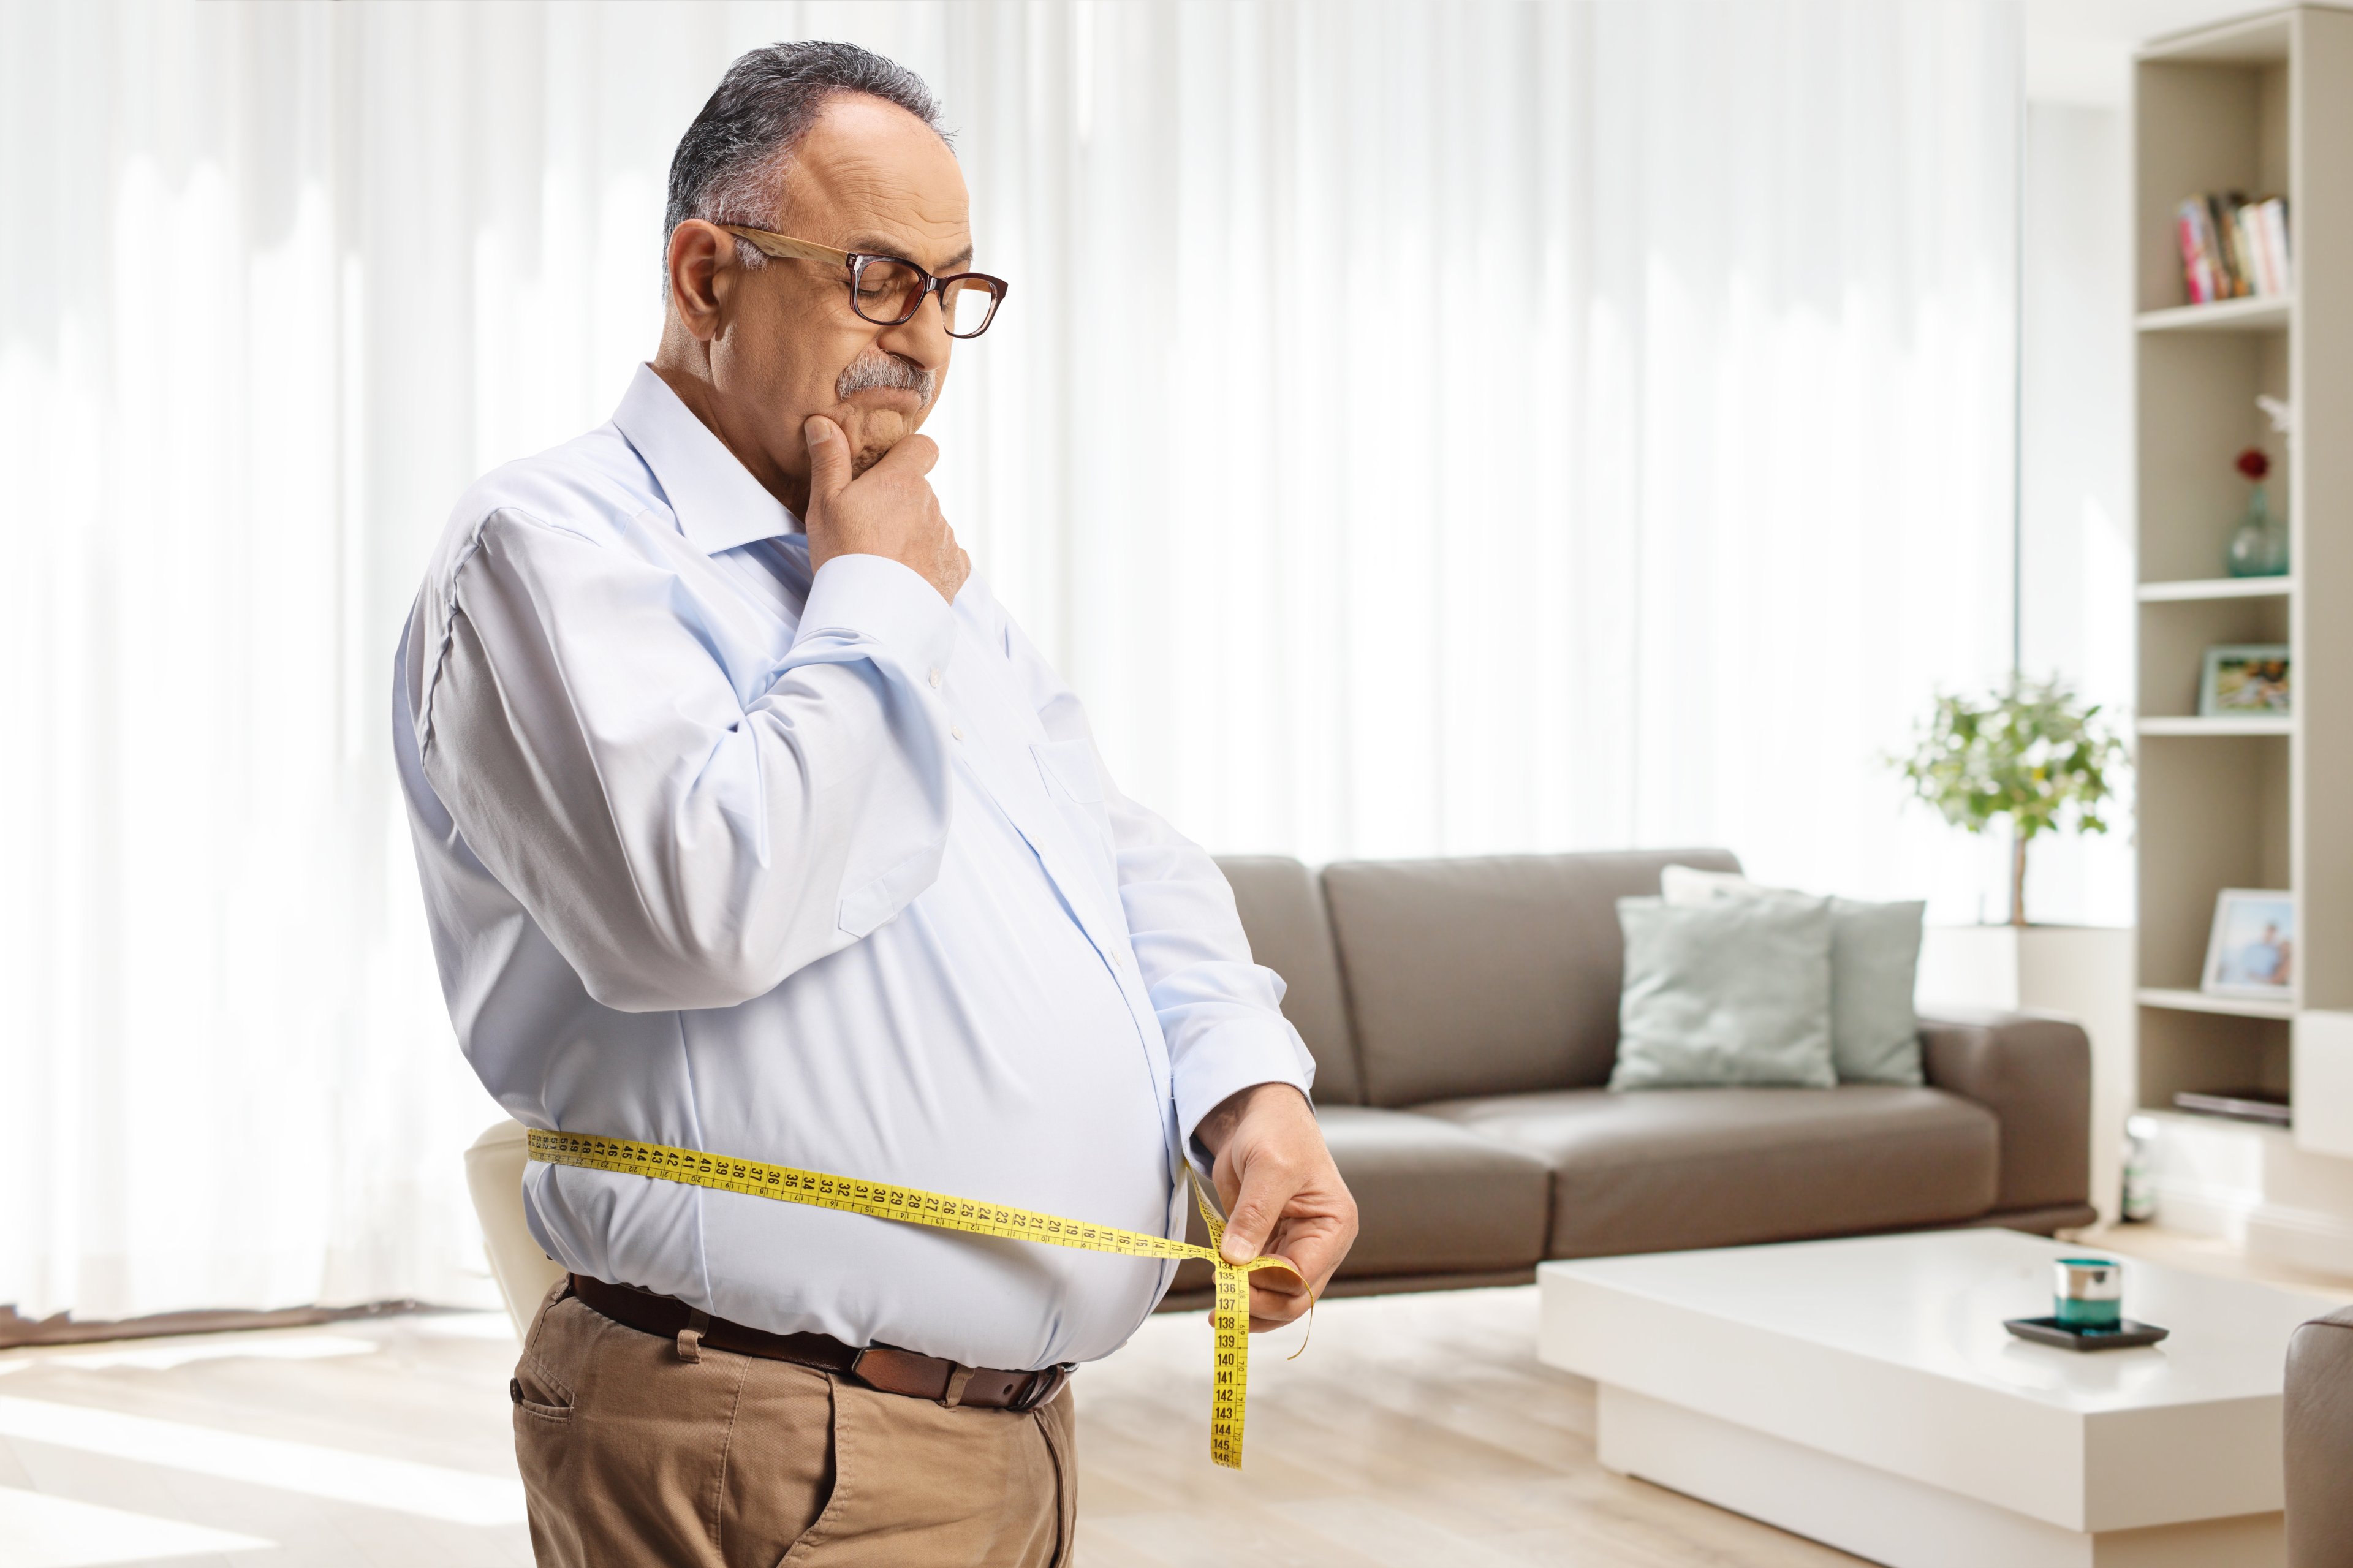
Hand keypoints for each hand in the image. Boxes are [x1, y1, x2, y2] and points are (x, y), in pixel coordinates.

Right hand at [802, 416, 969, 602]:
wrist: (872, 614)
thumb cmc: (843, 555)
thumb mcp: (824, 503)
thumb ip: (829, 460)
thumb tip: (823, 422)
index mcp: (902, 481)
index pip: (923, 447)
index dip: (909, 454)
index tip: (890, 469)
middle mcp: (932, 504)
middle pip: (921, 491)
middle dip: (901, 502)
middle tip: (871, 527)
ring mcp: (946, 538)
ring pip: (932, 524)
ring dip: (914, 533)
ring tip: (885, 559)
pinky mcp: (955, 570)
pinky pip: (946, 556)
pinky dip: (930, 562)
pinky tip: (906, 577)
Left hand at [1195, 1084, 1357, 1330]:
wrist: (1256, 1114)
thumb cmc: (1275, 1132)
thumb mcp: (1268, 1168)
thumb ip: (1254, 1215)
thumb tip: (1235, 1261)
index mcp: (1333, 1226)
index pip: (1304, 1277)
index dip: (1269, 1288)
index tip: (1232, 1284)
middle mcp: (1321, 1243)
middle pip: (1294, 1297)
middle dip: (1258, 1306)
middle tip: (1221, 1308)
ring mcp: (1296, 1247)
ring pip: (1278, 1297)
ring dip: (1249, 1306)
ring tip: (1217, 1312)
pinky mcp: (1272, 1245)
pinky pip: (1261, 1281)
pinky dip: (1242, 1292)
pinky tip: (1220, 1294)